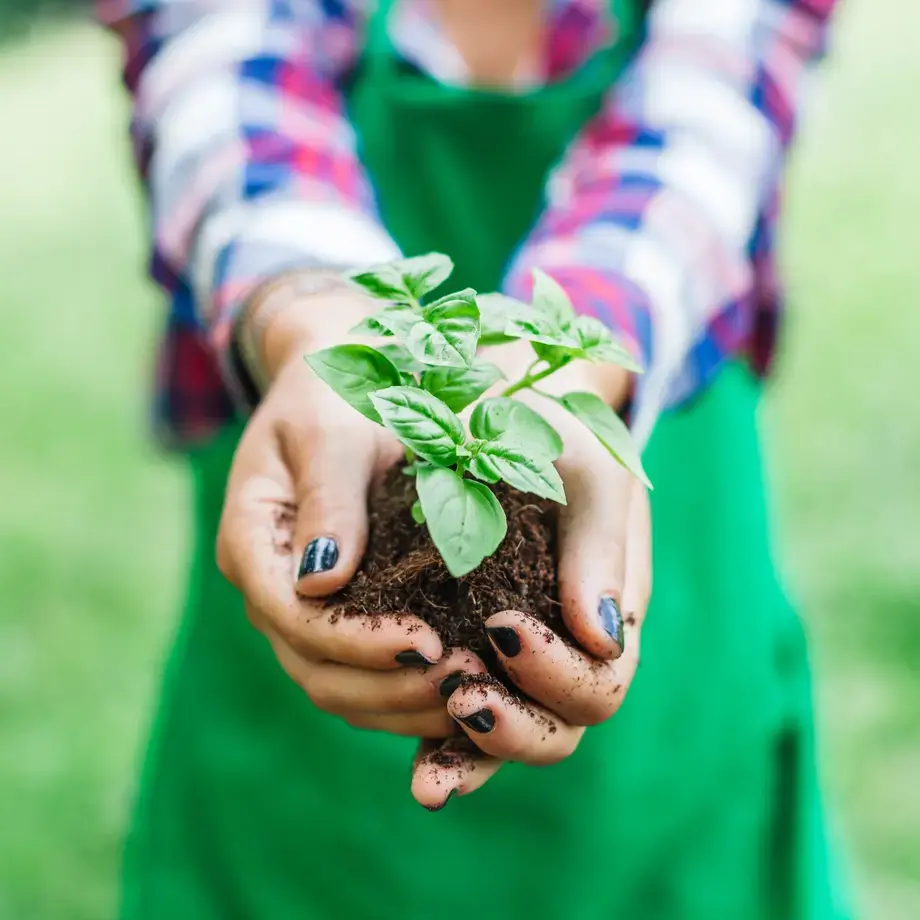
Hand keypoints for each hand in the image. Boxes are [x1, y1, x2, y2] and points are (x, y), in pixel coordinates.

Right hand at [217, 279, 486, 736]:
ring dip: (399, 702)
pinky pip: (361, 673)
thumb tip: (320, 581)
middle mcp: (269, 584)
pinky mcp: (337, 612)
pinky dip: (405, 692)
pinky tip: (462, 689)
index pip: (294, 615)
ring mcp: (298, 605)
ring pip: (336, 685)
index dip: (358, 641)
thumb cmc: (338, 392)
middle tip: (463, 682)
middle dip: (386, 685)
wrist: (344, 382)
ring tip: (471, 696)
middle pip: (312, 666)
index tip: (430, 642)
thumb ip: (328, 498)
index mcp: (252, 538)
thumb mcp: (333, 430)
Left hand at [412, 345, 651, 808]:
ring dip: (472, 757)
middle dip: (515, 726)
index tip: (502, 629)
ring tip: (428, 774)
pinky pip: (463, 716)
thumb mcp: (584, 465)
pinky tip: (417, 769)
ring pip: (510, 735)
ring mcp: (519, 656)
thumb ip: (600, 543)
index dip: (558, 674)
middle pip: (560, 727)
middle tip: (462, 696)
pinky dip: (444, 747)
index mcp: (608, 606)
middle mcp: (567, 645)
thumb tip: (601, 635)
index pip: (601, 678)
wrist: (497, 406)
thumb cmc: (549, 428)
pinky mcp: (471, 652)